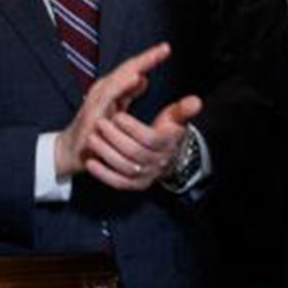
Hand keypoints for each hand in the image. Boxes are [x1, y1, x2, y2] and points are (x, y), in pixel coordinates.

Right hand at [54, 42, 172, 179]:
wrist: (72, 151)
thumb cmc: (95, 128)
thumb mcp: (114, 107)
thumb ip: (127, 92)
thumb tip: (143, 78)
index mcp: (110, 88)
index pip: (131, 69)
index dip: (148, 58)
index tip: (166, 48)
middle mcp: (103, 90)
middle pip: (126, 69)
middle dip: (146, 58)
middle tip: (165, 47)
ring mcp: (96, 102)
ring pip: (118, 80)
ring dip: (136, 68)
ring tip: (152, 57)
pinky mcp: (92, 115)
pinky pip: (109, 98)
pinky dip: (122, 86)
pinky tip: (135, 78)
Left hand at [84, 96, 200, 190]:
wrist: (166, 159)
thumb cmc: (166, 133)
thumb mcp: (174, 119)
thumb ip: (183, 110)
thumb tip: (196, 101)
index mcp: (167, 144)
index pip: (149, 138)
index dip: (132, 127)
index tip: (117, 116)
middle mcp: (157, 162)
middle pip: (134, 152)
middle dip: (114, 137)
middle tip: (99, 123)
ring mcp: (146, 176)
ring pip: (124, 167)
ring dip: (106, 153)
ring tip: (92, 138)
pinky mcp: (134, 185)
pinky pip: (118, 183)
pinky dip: (103, 174)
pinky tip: (91, 162)